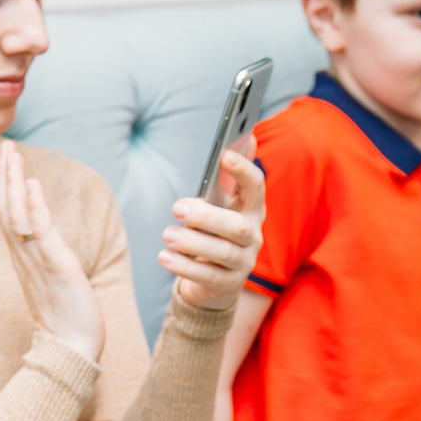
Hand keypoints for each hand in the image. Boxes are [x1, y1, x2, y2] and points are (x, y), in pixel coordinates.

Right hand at [0, 140, 104, 363]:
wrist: (72, 350)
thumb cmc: (66, 319)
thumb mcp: (51, 281)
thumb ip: (44, 258)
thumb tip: (44, 240)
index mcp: (23, 259)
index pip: (7, 215)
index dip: (3, 186)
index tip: (4, 160)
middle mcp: (24, 257)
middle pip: (5, 209)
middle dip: (4, 175)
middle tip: (3, 144)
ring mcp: (37, 262)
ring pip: (16, 215)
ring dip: (13, 182)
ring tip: (12, 154)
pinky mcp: (55, 267)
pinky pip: (40, 232)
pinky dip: (34, 206)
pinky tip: (31, 183)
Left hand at [163, 148, 265, 312]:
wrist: (216, 281)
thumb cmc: (215, 231)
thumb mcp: (222, 204)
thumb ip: (230, 177)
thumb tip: (250, 136)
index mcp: (252, 209)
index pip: (256, 187)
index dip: (244, 171)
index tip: (225, 155)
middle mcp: (253, 235)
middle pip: (237, 226)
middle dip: (207, 216)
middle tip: (177, 207)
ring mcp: (244, 262)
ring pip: (223, 252)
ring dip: (192, 242)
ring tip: (167, 235)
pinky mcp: (229, 284)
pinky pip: (208, 275)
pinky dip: (184, 266)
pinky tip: (164, 256)